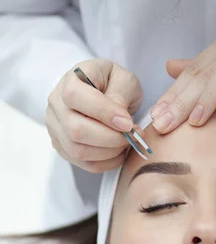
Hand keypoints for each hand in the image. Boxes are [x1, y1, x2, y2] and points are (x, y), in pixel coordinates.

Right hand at [46, 58, 144, 172]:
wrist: (104, 93)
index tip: (127, 123)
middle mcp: (56, 104)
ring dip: (109, 152)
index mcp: (70, 79)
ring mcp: (56, 128)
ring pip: (78, 150)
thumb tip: (120, 122)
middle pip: (75, 130)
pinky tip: (119, 153)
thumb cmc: (113, 83)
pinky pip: (83, 163)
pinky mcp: (63, 147)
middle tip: (131, 136)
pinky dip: (106, 163)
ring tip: (126, 143)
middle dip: (110, 138)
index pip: (75, 96)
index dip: (103, 112)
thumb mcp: (123, 79)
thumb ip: (120, 95)